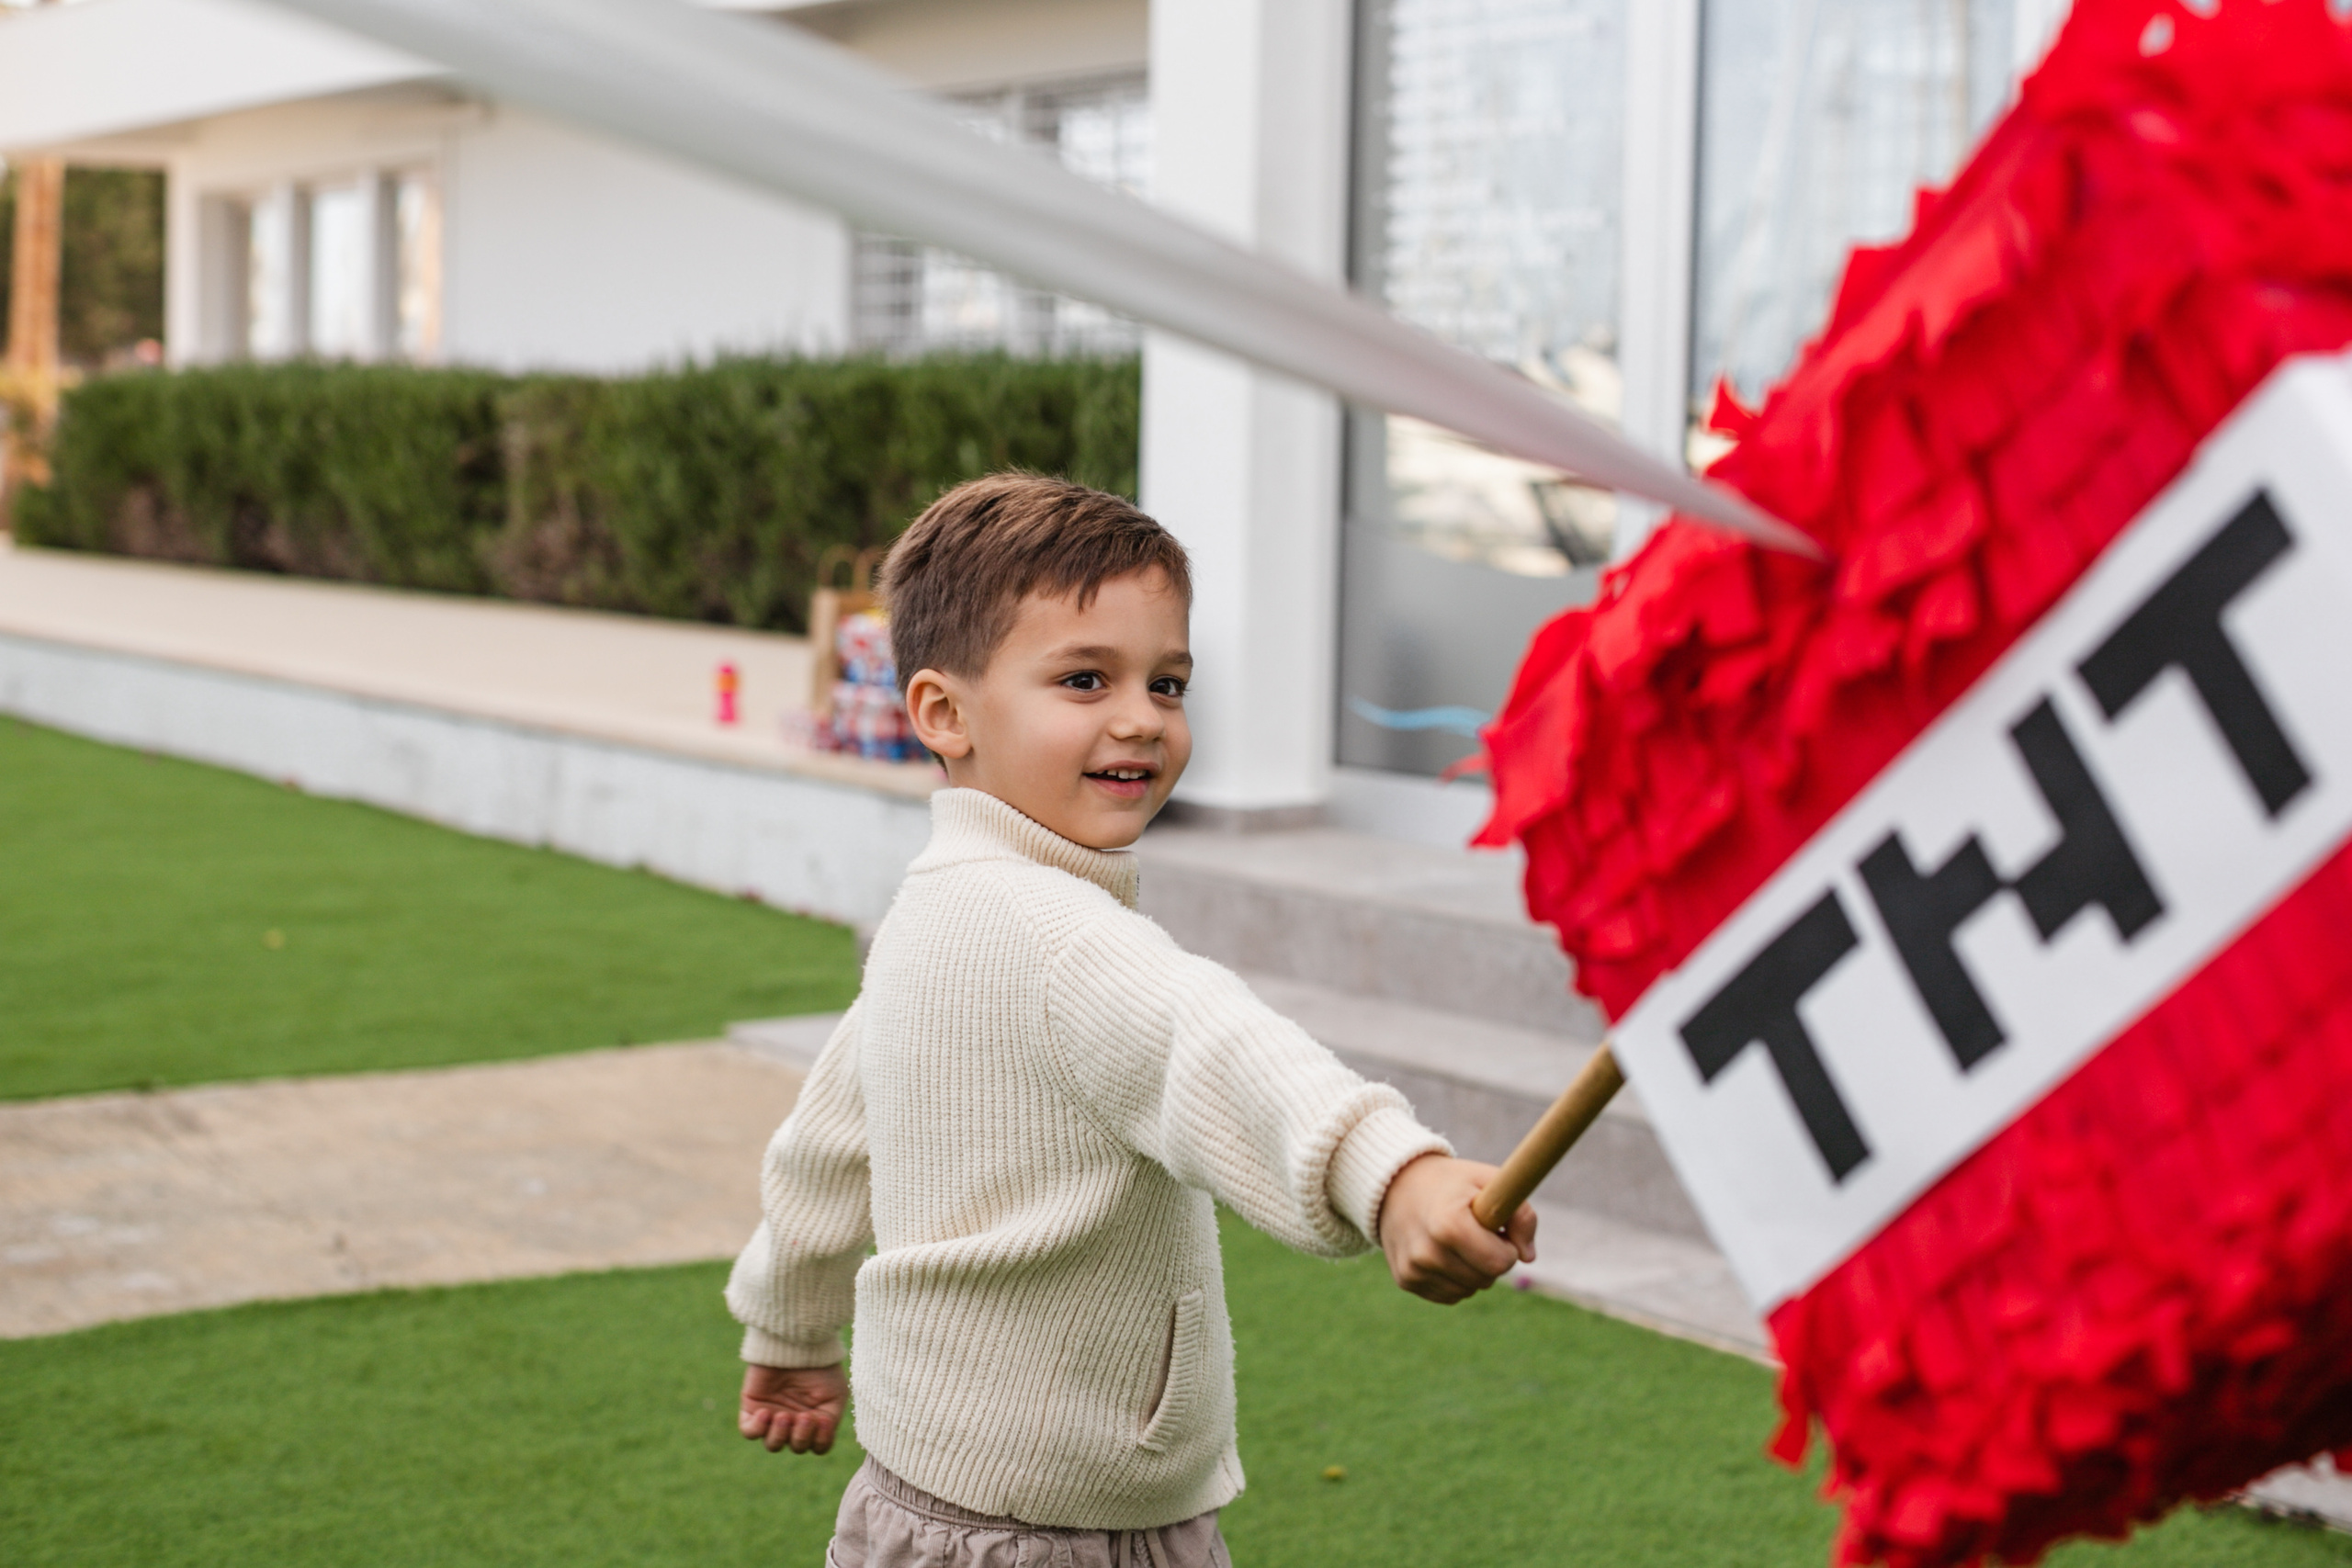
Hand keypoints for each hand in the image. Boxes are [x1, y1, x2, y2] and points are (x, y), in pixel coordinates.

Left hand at [739, 1362, 848, 1453]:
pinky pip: (750, 1431)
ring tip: (783, 1416)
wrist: (797, 1345)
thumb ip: (830, 1424)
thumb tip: (819, 1443)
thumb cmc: (820, 1368)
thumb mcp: (835, 1396)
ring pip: (773, 1445)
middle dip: (800, 1437)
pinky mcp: (752, 1408)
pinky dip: (757, 1428)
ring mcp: (773, 1416)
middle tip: (803, 1416)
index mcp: (816, 1420)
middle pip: (796, 1447)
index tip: (822, 1420)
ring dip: (779, 1435)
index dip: (820, 1441)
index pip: (817, 1446)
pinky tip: (766, 1413)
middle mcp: (795, 1421)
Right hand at [1376, 1154, 1535, 1304]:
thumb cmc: (1451, 1183)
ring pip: (1469, 1290)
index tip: (1497, 1230)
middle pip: (1486, 1279)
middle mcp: (1427, 1252)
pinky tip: (1443, 1252)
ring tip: (1458, 1240)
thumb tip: (1528, 1257)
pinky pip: (1450, 1295)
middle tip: (1477, 1232)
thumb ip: (1520, 1213)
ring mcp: (1414, 1269)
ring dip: (1473, 1270)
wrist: (1396, 1184)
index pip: (1500, 1263)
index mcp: (1449, 1224)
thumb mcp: (1488, 1181)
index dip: (1507, 1247)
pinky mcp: (1406, 1280)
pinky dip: (1455, 1278)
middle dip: (1491, 1259)